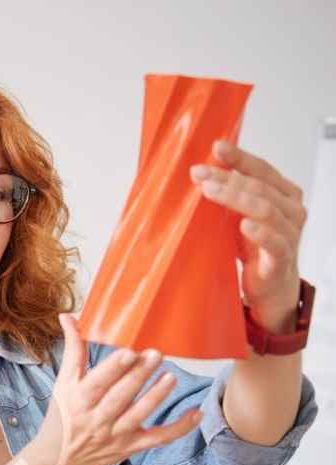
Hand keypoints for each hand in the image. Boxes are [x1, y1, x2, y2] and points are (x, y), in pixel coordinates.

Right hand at [38, 314, 202, 464]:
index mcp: (79, 400)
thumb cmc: (62, 416)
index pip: (97, 383)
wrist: (60, 461)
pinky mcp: (131, 447)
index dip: (113, 369)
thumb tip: (67, 316)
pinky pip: (158, 438)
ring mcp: (115, 435)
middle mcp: (97, 419)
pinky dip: (179, 428)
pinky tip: (196, 413)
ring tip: (171, 377)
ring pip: (139, 415)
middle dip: (138, 376)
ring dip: (156, 396)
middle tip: (156, 354)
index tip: (129, 352)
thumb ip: (72, 350)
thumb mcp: (62, 384)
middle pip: (120, 397)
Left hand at [190, 140, 308, 330]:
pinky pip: (274, 242)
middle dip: (227, 178)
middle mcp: (292, 210)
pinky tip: (244, 225)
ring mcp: (290, 234)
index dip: (239, 158)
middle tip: (200, 174)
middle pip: (259, 187)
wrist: (271, 288)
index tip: (216, 147)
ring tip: (210, 192)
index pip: (262, 169)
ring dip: (236, 198)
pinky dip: (259, 232)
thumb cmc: (255, 249)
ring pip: (265, 209)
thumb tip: (200, 172)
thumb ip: (230, 196)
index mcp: (284, 194)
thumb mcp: (239, 217)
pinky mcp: (283, 259)